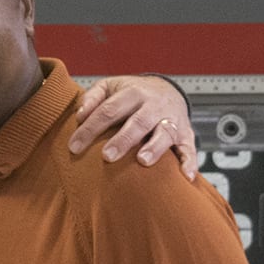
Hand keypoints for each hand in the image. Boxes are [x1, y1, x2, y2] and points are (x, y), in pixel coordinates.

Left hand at [70, 76, 197, 180]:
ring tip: (142, 161)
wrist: (167, 89)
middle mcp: (153, 106)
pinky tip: (185, 176)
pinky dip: (189, 162)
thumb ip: (92, 98)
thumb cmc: (131, 93)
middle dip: (123, 140)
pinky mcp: (186, 134)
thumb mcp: (110, 86)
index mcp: (133, 93)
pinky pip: (189, 149)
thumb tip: (79, 116)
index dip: (90, 129)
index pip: (108, 110)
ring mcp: (171, 119)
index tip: (74, 146)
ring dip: (155, 147)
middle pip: (138, 122)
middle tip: (107, 156)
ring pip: (165, 133)